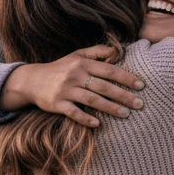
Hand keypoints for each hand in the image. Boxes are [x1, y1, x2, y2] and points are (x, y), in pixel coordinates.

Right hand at [0, 45, 145, 127]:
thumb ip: (97, 52)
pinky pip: (73, 112)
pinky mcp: (56, 103)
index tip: (142, 85)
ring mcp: (65, 90)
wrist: (31, 80)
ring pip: (92, 100)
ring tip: (126, 114)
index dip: (127, 77)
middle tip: (140, 104)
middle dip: (124, 95)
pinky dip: (85, 119)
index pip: (109, 70)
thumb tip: (118, 50)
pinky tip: (98, 124)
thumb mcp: (77, 55)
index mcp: (83, 63)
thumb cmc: (61, 68)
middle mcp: (75, 75)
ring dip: (110, 108)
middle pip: (104, 86)